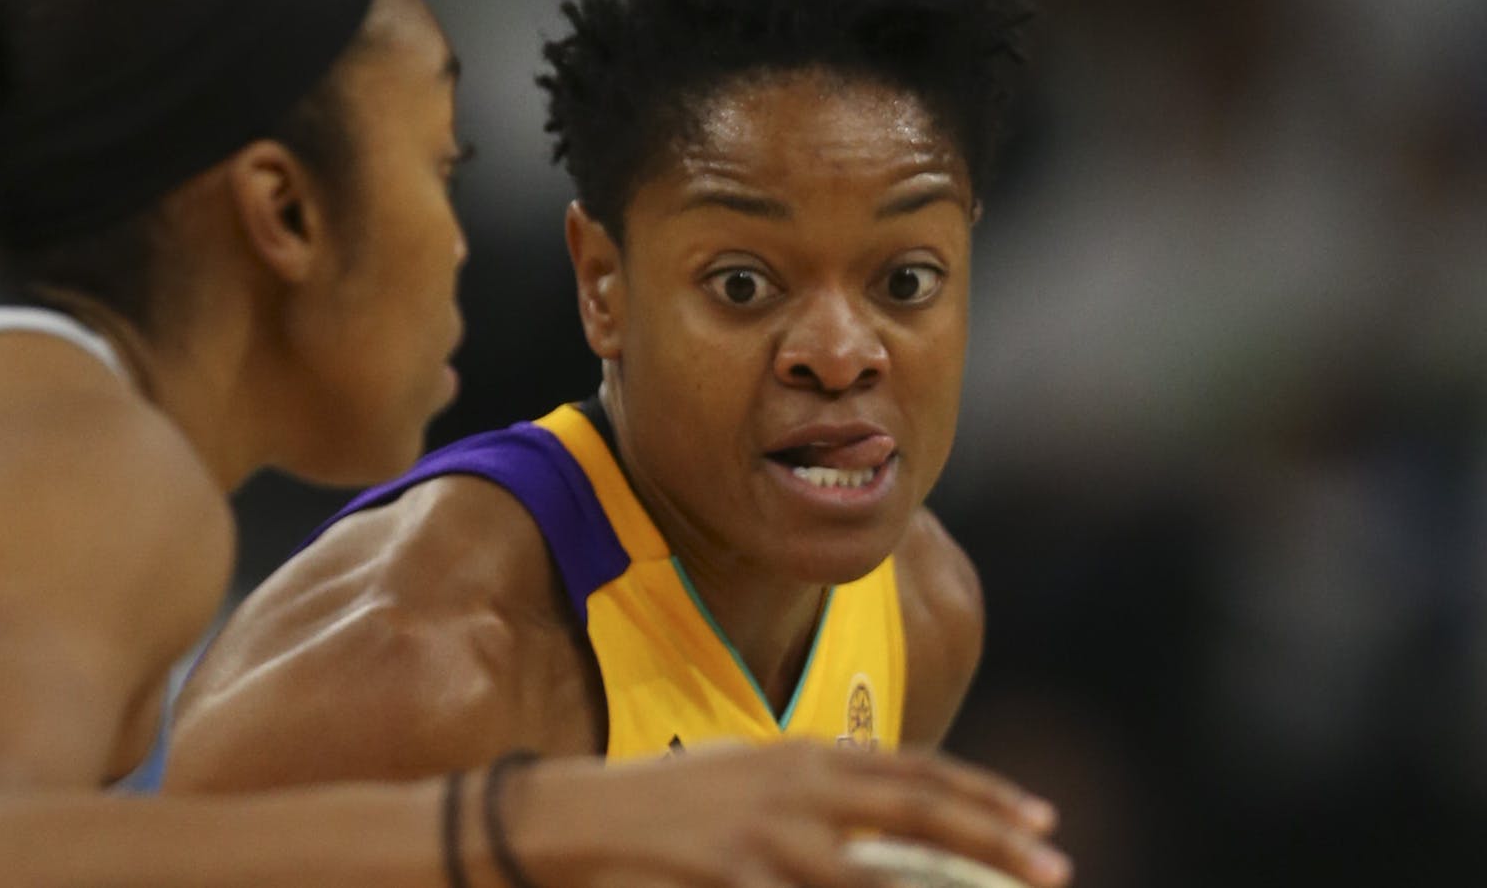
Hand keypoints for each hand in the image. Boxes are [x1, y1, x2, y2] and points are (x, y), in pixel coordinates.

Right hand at [509, 742, 1069, 887]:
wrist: (573, 819)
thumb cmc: (664, 803)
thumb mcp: (747, 772)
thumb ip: (813, 784)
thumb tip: (876, 796)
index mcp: (803, 756)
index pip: (916, 770)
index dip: (985, 796)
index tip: (1041, 820)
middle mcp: (798, 789)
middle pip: (921, 813)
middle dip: (997, 842)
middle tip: (1057, 868)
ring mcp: (770, 840)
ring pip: (884, 880)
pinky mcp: (737, 880)